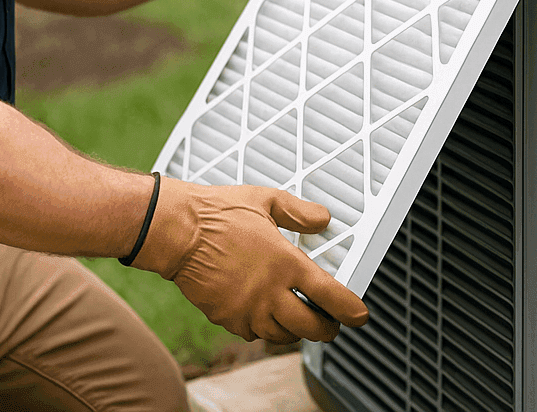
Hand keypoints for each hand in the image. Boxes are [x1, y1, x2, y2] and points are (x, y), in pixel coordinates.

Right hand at [127, 177, 368, 342]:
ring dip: (296, 330)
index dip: (350, 310)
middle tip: (331, 322)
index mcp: (285, 264)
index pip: (330, 296)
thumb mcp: (266, 200)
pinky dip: (264, 328)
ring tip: (298, 317)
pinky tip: (265, 312)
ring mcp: (248, 309)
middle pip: (312, 328)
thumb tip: (322, 218)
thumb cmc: (217, 214)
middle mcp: (270, 293)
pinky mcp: (228, 318)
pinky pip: (254, 333)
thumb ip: (299, 212)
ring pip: (284, 336)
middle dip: (327, 328)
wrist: (176, 232)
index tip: (360, 315)